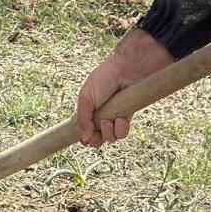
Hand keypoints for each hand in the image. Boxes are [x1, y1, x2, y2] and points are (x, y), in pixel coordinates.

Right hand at [75, 28, 172, 146]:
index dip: (86, 138)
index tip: (86, 140)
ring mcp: (115, 117)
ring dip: (108, 133)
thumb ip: (82, 119)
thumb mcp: (86, 98)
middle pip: (98, 138)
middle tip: (96, 135)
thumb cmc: (104, 79)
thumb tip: (84, 139)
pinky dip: (121, 129)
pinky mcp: (128, 117)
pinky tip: (120, 119)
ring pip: (111, 138)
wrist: (127, 71)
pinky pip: (123, 133)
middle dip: (97, 139)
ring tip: (108, 121)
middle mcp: (101, 115)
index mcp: (89, 109)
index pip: (86, 130)